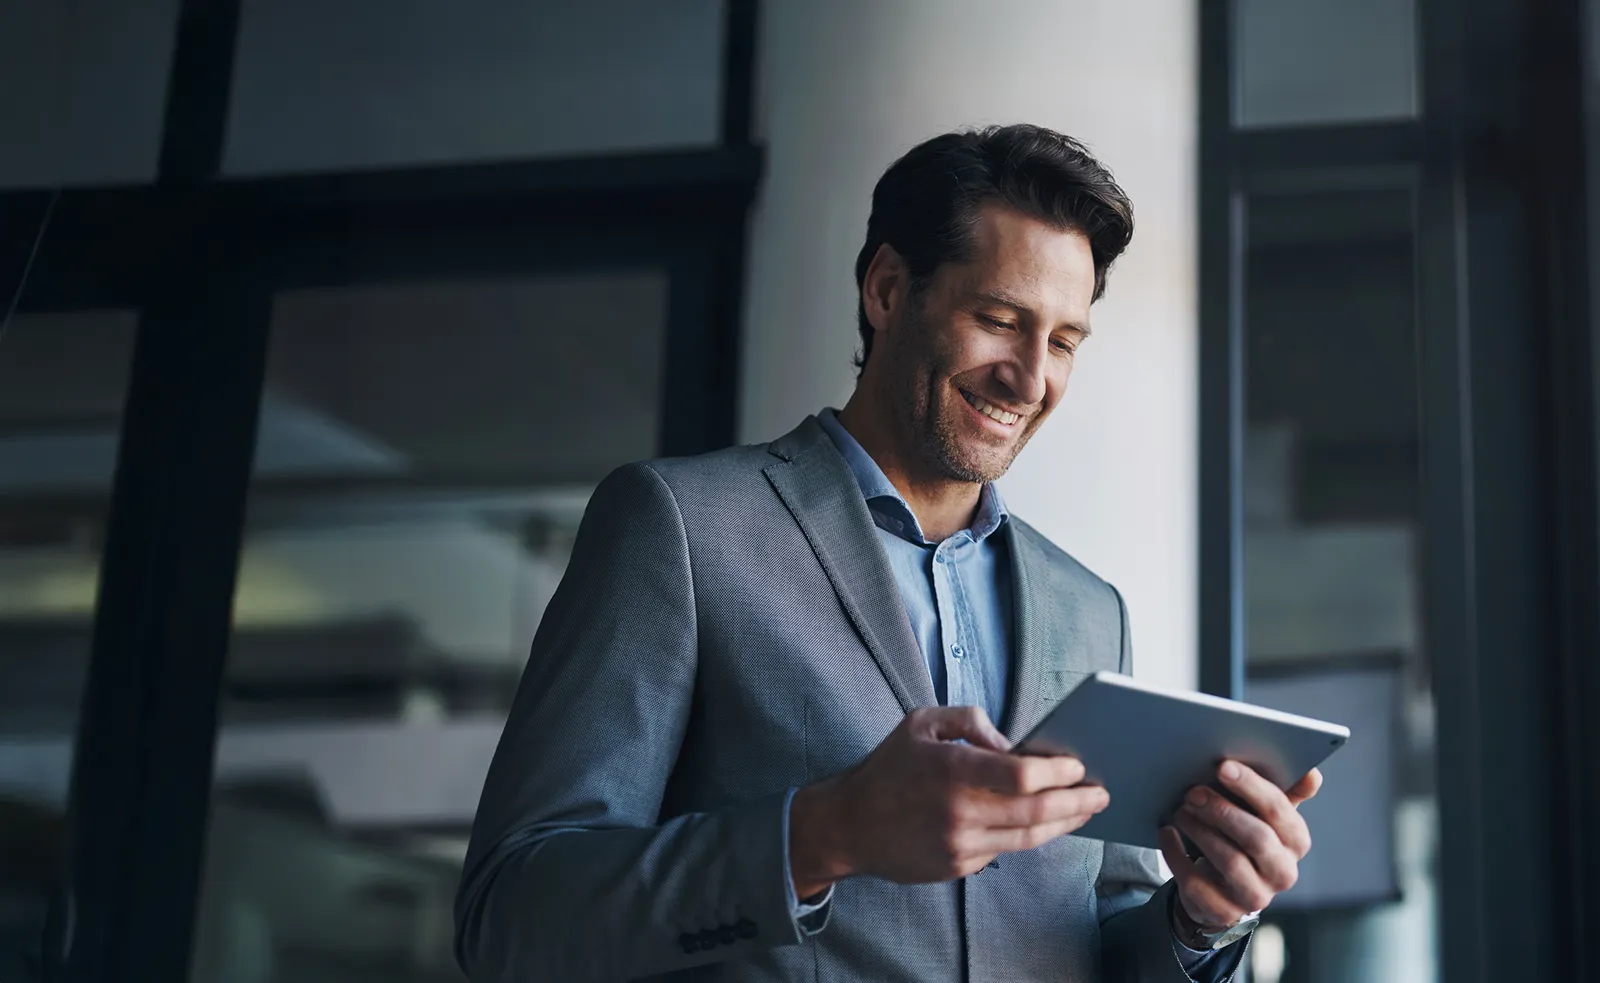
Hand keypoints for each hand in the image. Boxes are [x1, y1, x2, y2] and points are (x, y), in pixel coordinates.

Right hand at [789, 706, 1108, 896]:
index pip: (1021, 775)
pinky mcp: (958, 866)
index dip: (1057, 771)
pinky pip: (1005, 849)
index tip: (1077, 764)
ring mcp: (960, 844)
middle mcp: (959, 811)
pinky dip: (1028, 834)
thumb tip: (1012, 744)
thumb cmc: (888, 768)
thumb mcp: (921, 722)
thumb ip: (971, 720)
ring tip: (1086, 809)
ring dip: (1064, 823)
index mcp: (951, 769)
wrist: (849, 825)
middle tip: (1101, 792)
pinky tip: (1045, 822)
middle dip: (1077, 801)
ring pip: (1028, 836)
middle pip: (1036, 811)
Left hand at [1159, 763, 1321, 931]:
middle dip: (1222, 811)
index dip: (1251, 787)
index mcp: (1296, 842)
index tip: (1222, 767)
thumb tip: (1312, 774)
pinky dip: (1177, 856)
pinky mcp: (1225, 912)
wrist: (1221, 885)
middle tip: (1192, 792)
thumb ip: (1286, 791)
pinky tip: (1167, 833)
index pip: (1279, 812)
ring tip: (1181, 811)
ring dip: (1200, 831)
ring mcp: (1255, 896)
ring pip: (1230, 861)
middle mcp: (1283, 873)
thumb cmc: (1243, 836)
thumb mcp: (1263, 814)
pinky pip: (1197, 884)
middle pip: (1257, 838)